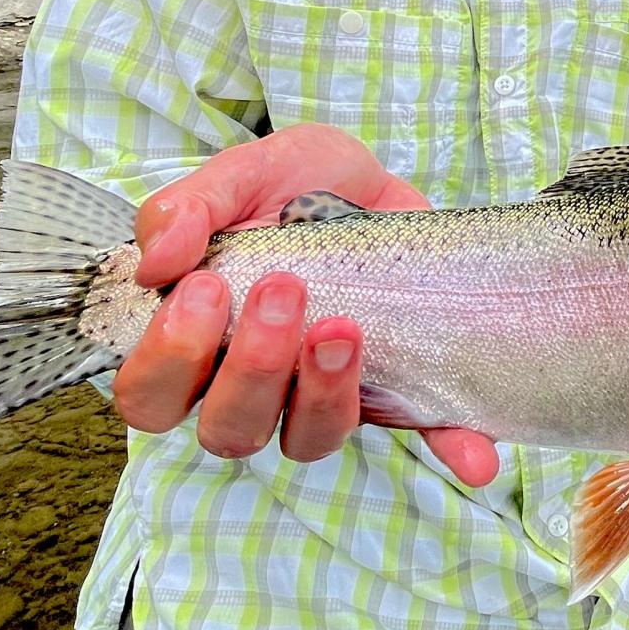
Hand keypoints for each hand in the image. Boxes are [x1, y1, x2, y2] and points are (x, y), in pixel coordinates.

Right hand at [111, 123, 499, 484]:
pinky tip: (477, 456)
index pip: (151, 395)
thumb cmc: (289, 182)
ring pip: (310, 439)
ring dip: (327, 394)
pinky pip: (421, 434)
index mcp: (199, 342)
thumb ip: (190, 207)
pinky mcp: (397, 387)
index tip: (205, 288)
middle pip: (231, 428)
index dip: (168, 360)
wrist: (373, 173)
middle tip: (285, 290)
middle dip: (255, 367)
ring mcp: (326, 392)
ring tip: (345, 327)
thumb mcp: (241, 173)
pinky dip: (449, 448)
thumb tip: (158, 263)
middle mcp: (256, 383)